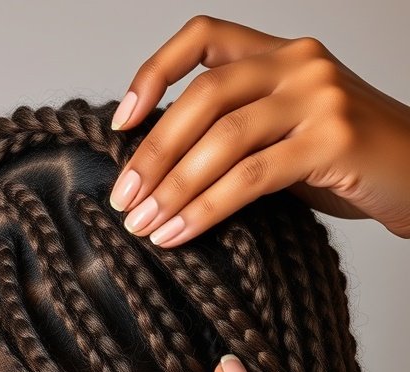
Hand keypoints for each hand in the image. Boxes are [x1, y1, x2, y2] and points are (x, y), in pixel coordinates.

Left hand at [109, 15, 409, 242]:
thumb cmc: (351, 164)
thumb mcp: (290, 133)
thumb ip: (240, 133)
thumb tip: (162, 168)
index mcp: (281, 54)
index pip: (203, 37)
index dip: (154, 73)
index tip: (121, 124)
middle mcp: (299, 64)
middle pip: (205, 97)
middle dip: (154, 152)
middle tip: (123, 199)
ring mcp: (319, 98)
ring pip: (224, 139)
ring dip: (174, 187)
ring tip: (144, 225)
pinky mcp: (333, 141)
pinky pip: (252, 177)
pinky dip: (207, 208)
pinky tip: (179, 233)